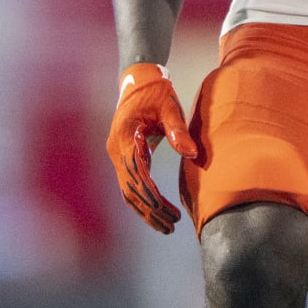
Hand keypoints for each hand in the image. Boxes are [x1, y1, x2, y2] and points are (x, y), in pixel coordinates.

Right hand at [106, 62, 197, 233]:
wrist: (139, 80)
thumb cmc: (156, 92)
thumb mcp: (169, 107)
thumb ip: (179, 130)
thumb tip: (191, 155)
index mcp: (125, 136)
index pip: (136, 171)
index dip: (149, 192)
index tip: (163, 208)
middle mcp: (116, 149)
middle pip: (130, 187)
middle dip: (150, 209)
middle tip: (172, 225)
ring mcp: (116, 155)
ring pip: (128, 191)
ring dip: (145, 211)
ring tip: (167, 227)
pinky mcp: (122, 158)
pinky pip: (130, 185)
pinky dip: (142, 201)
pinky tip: (156, 213)